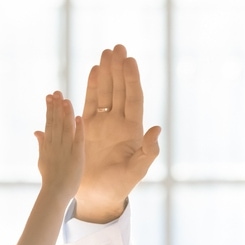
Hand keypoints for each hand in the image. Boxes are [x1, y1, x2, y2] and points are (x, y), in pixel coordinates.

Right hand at [34, 90, 84, 204]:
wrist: (54, 194)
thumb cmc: (50, 179)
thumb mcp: (42, 160)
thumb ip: (41, 144)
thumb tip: (36, 131)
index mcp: (48, 145)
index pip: (49, 123)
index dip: (49, 109)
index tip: (50, 96)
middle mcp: (55, 145)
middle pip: (56, 122)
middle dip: (56, 106)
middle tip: (56, 91)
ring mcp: (65, 150)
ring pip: (65, 128)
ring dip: (66, 113)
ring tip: (65, 99)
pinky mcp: (76, 157)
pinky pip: (77, 140)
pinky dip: (78, 129)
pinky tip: (79, 117)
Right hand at [77, 44, 160, 222]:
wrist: (97, 197)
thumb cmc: (119, 187)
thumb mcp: (137, 172)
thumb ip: (148, 152)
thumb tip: (157, 129)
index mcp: (132, 131)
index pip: (133, 99)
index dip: (132, 80)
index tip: (130, 61)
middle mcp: (119, 123)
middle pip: (120, 90)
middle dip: (119, 69)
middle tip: (117, 47)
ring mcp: (103, 124)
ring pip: (105, 92)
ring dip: (106, 73)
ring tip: (106, 52)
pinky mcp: (87, 128)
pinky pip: (90, 102)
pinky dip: (91, 86)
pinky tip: (93, 70)